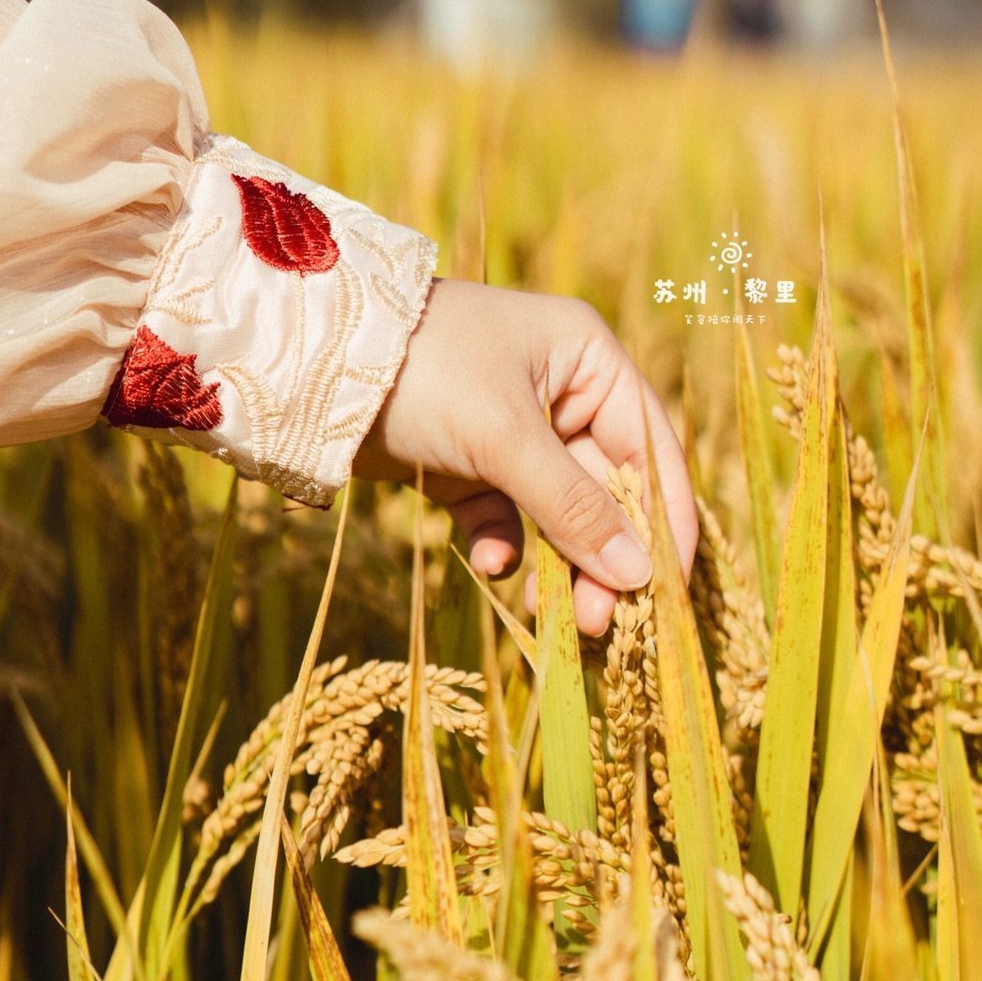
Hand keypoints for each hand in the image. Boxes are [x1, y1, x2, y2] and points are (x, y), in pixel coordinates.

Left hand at [353, 279, 698, 635]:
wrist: (310, 364)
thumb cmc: (423, 373)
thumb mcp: (505, 439)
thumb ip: (573, 508)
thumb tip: (639, 576)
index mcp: (587, 358)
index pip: (649, 447)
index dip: (664, 519)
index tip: (670, 588)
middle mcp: (559, 391)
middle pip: (606, 488)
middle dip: (605, 556)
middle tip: (605, 622)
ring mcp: (511, 430)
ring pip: (555, 512)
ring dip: (558, 563)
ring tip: (555, 617)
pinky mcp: (465, 464)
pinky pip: (503, 516)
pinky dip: (501, 545)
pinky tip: (488, 563)